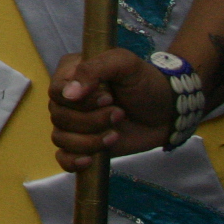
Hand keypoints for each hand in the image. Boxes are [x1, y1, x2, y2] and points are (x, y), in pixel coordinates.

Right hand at [49, 48, 173, 170]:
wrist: (168, 111)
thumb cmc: (145, 82)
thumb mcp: (124, 62)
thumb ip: (93, 69)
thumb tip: (68, 95)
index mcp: (70, 73)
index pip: (56, 91)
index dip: (80, 101)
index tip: (109, 99)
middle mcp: (68, 99)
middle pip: (58, 116)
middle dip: (91, 120)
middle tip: (120, 114)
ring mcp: (74, 123)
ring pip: (61, 138)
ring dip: (89, 140)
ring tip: (115, 134)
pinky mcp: (83, 145)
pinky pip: (63, 157)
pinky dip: (72, 160)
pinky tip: (89, 160)